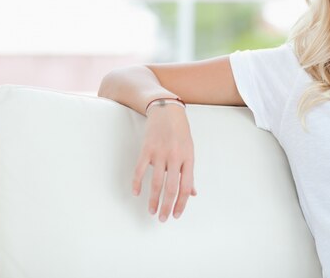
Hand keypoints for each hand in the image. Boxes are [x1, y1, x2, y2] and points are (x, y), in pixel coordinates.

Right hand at [132, 105, 196, 221]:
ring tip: (151, 211)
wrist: (167, 110)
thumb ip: (189, 172)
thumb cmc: (180, 132)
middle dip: (167, 207)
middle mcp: (175, 157)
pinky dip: (138, 183)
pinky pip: (140, 170)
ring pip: (156, 183)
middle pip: (171, 188)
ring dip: (153, 200)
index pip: (186, 187)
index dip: (181, 204)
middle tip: (162, 219)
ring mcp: (160, 153)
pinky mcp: (147, 149)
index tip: (176, 215)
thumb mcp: (190, 150)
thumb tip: (192, 193)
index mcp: (188, 159)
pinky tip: (136, 193)